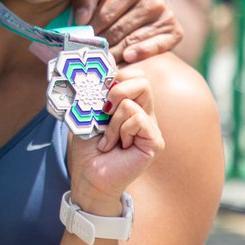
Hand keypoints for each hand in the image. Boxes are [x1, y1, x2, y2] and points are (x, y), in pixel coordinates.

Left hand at [65, 67, 163, 213]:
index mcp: (131, 104)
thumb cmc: (88, 147)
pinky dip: (120, 131)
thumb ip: (97, 93)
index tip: (99, 93)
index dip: (116, 77)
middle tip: (104, 110)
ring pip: (131, 102)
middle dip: (116, 90)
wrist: (89, 176)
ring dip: (111, 121)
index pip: (134, 74)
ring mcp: (152, 127)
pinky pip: (137, 119)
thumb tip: (99, 69)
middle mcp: (145, 113)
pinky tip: (117, 146)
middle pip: (142, 80)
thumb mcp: (89, 113)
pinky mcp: (155, 141)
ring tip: (108, 139)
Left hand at [71, 0, 182, 62]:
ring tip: (100, 63)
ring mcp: (166, 15)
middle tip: (87, 57)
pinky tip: (127, 58)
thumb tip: (80, 21)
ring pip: (132, 41)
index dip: (90, 31)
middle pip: (118, 30)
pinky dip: (141, 53)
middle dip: (100, 45)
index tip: (78, 43)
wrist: (144, 2)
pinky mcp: (175, 31)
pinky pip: (156, 46)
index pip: (105, 15)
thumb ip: (85, 1)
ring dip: (115, 54)